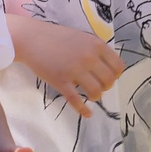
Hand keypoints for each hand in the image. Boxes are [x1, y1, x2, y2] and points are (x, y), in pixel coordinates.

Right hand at [11, 14, 125, 117]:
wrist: (32, 38)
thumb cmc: (57, 37)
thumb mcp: (82, 37)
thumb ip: (95, 50)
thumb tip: (107, 68)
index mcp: (96, 45)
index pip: (118, 66)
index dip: (116, 75)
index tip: (109, 77)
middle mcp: (88, 57)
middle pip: (109, 81)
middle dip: (106, 86)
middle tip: (99, 86)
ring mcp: (74, 70)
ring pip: (96, 92)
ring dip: (96, 96)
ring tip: (91, 95)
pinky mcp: (60, 81)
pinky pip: (76, 100)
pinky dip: (83, 110)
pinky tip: (88, 114)